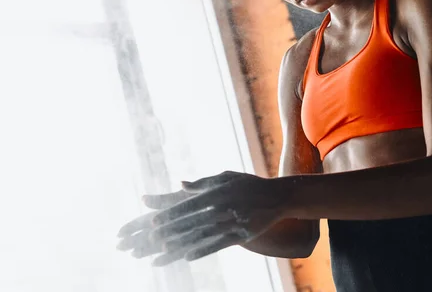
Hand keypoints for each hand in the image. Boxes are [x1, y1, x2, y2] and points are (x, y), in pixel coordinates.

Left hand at [117, 171, 287, 265]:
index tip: (154, 222)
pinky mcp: (241, 236)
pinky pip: (218, 246)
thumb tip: (180, 185)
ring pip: (202, 236)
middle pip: (192, 222)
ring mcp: (233, 223)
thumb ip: (203, 183)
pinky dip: (202, 251)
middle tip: (150, 240)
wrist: (278, 197)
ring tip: (162, 252)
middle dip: (170, 232)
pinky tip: (186, 257)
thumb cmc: (249, 185)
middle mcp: (224, 208)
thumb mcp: (227, 178)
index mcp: (218, 193)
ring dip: (180, 245)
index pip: (189, 205)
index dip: (171, 214)